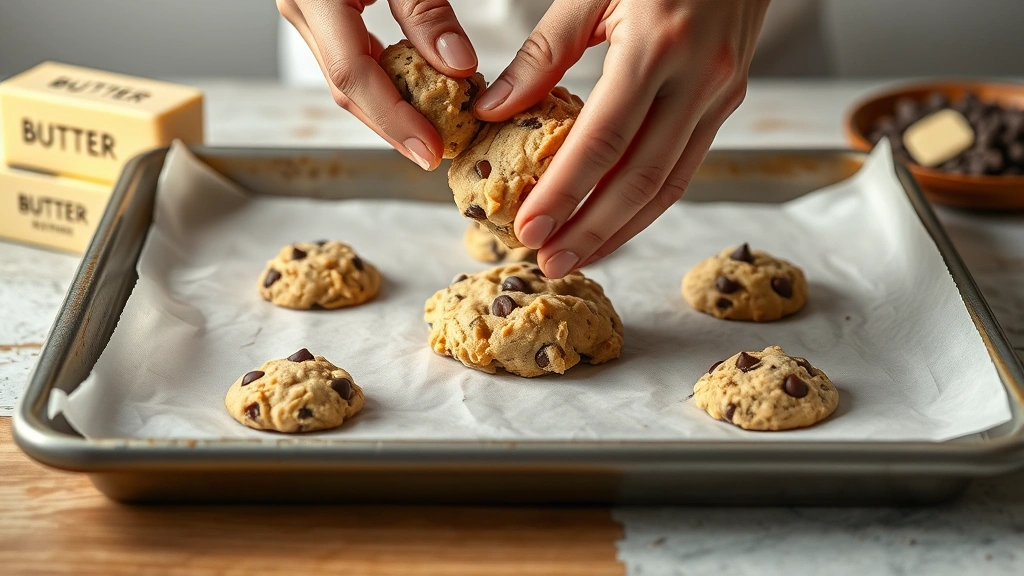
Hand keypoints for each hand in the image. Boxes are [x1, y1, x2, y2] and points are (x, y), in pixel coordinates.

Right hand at [277, 0, 478, 169]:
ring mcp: (306, 14)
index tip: (431, 149)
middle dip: (393, 127)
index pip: (354, 74)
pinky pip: (350, 60)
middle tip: (436, 153)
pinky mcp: (320, 15)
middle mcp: (301, 8)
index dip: (394, 119)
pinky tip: (415, 101)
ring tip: (431, 134)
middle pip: (347, 88)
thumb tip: (459, 68)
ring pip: (347, 79)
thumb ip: (427, 11)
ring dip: (389, 112)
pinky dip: (384, 84)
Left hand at [475, 0, 769, 277]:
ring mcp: (722, 93)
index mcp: (658, 45)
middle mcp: (699, 78)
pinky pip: (686, 164)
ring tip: (579, 257)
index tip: (528, 230)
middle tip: (548, 263)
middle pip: (640, 179)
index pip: (603, 141)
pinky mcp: (730, 100)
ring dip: (622, 229)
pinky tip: (617, 221)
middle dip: (591, 230)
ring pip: (670, 183)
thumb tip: (494, 108)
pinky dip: (649, 202)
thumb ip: (544, 52)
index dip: (564, 192)